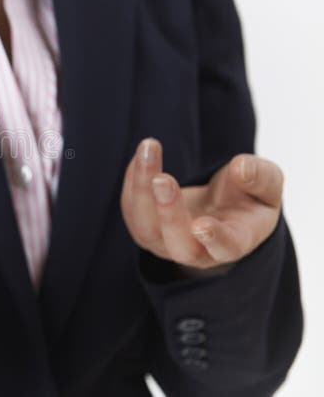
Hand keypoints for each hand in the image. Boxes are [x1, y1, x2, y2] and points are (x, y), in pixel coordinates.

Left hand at [120, 138, 282, 269]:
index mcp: (236, 242)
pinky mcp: (144, 227)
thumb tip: (241, 168)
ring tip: (149, 148)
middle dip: (169, 213)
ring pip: (145, 227)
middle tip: (163, 180)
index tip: (202, 224)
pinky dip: (134, 178)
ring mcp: (166, 243)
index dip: (214, 239)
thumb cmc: (248, 198)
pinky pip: (131, 208)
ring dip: (142, 188)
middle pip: (179, 246)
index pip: (225, 248)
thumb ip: (261, 177)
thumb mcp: (268, 186)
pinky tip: (145, 152)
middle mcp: (198, 251)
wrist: (221, 208)